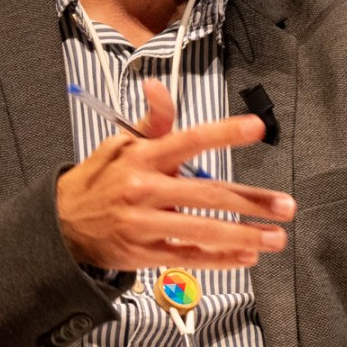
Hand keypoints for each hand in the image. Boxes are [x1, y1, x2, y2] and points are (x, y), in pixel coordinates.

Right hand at [56, 80, 294, 269]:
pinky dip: (219, 258)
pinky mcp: (143, 254)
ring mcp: (144, 225)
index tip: (256, 128)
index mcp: (142, 158)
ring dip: (244, 236)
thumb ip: (153, 121)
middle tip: (285, 206)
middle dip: (251, 201)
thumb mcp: (120, 144)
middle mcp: (144, 191)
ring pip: (202, 231)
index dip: (224, 133)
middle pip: (207, 195)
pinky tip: (246, 256)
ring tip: (275, 237)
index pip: (189, 140)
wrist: (61, 226)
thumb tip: (158, 88)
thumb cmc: (98, 181)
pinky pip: (187, 257)